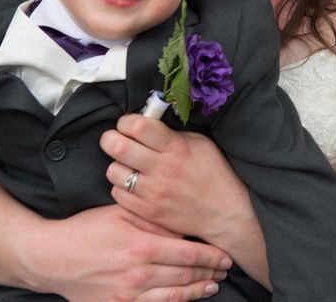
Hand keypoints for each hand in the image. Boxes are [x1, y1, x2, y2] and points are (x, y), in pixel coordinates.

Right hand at [34, 204, 230, 301]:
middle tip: (225, 270)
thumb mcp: (121, 214)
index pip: (188, 253)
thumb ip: (154, 221)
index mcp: (141, 246)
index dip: (211, 256)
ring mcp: (127, 295)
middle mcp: (137, 274)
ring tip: (213, 286)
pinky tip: (185, 299)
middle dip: (209, 273)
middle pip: (185, 275)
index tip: (225, 256)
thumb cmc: (86, 230)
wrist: (51, 258)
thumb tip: (182, 230)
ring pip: (173, 296)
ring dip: (197, 292)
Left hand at [101, 114, 253, 243]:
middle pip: (116, 146)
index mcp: (176, 148)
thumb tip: (146, 122)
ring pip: (113, 171)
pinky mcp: (147, 211)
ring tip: (130, 165)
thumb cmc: (214, 173)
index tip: (130, 124)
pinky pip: (118, 194)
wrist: (224, 213)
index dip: (127, 121)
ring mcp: (152, 193)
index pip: (137, 126)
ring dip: (118, 165)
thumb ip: (172, 134)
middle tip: (117, 140)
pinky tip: (137, 184)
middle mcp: (161, 169)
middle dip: (111, 138)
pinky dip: (123, 187)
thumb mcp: (201, 144)